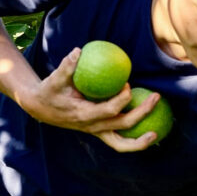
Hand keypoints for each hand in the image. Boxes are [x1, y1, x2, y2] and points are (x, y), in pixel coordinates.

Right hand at [21, 48, 160, 151]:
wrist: (40, 109)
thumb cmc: (48, 91)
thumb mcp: (53, 80)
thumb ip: (66, 67)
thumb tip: (78, 51)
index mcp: (83, 115)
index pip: (109, 110)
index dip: (122, 99)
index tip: (128, 84)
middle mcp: (93, 127)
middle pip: (123, 125)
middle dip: (142, 113)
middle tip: (156, 97)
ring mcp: (97, 132)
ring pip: (121, 144)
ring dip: (140, 141)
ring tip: (156, 134)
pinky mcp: (100, 133)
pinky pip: (119, 142)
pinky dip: (133, 141)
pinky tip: (148, 131)